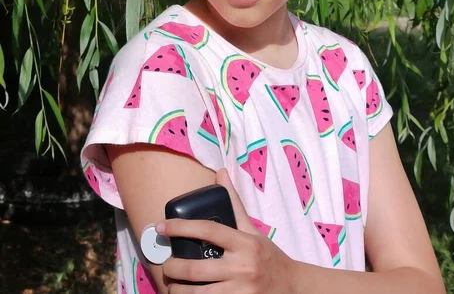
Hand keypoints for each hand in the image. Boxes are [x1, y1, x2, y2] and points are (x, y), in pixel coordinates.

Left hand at [155, 168, 297, 293]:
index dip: (180, 227)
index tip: (160, 226)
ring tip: (172, 286)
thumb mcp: (252, 230)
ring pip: (197, 293)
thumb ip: (234, 204)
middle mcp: (242, 266)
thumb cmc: (267, 255)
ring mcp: (240, 290)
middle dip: (173, 268)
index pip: (208, 230)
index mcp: (244, 243)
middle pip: (195, 268)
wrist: (291, 286)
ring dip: (177, 291)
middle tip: (167, 265)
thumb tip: (220, 172)